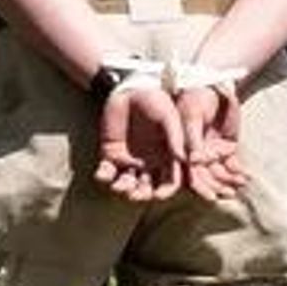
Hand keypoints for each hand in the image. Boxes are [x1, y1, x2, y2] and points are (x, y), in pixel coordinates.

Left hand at [94, 78, 191, 201]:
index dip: (165, 191)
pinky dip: (104, 176)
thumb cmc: (155, 100)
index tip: (158, 196)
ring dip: (123, 188)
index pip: (169, 181)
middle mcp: (149, 163)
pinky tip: (102, 175)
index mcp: (167, 157)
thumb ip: (176, 137)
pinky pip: (107, 171)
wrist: (130, 89)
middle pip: (148, 187)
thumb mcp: (168, 117)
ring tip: (119, 187)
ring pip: (127, 182)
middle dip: (142, 194)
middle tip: (134, 196)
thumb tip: (184, 159)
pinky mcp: (111, 154)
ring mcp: (129, 160)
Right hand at [175, 79, 251, 201]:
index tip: (210, 197)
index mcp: (183, 148)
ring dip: (230, 180)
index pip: (190, 172)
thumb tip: (196, 161)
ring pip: (220, 172)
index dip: (200, 185)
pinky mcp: (226, 147)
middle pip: (206, 176)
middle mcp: (196, 153)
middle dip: (217, 186)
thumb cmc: (197, 97)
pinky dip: (238, 170)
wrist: (213, 85)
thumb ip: (193, 139)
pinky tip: (246, 177)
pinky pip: (232, 163)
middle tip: (228, 195)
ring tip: (241, 184)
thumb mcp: (192, 116)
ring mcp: (211, 151)